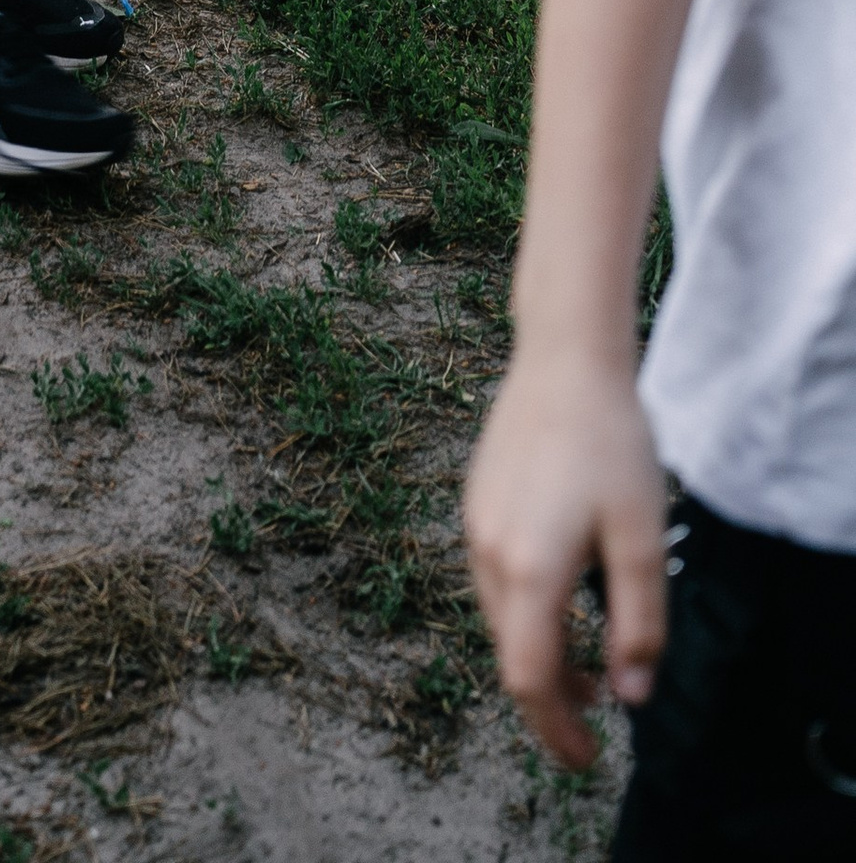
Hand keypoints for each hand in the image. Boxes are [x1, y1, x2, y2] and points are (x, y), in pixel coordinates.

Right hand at [463, 349, 669, 770]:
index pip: (530, 679)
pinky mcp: (476, 503)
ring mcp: (475, 526)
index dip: (556, 731)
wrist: (563, 359)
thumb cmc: (610, 444)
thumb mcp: (643, 539)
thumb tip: (629, 696)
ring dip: (539, 654)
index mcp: (530, 570)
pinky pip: (494, 581)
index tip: (585, 759)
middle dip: (551, 699)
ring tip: (591, 661)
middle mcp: (489, 554)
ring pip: (500, 618)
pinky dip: (525, 614)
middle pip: (511, 654)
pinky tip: (562, 599)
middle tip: (598, 717)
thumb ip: (638, 624)